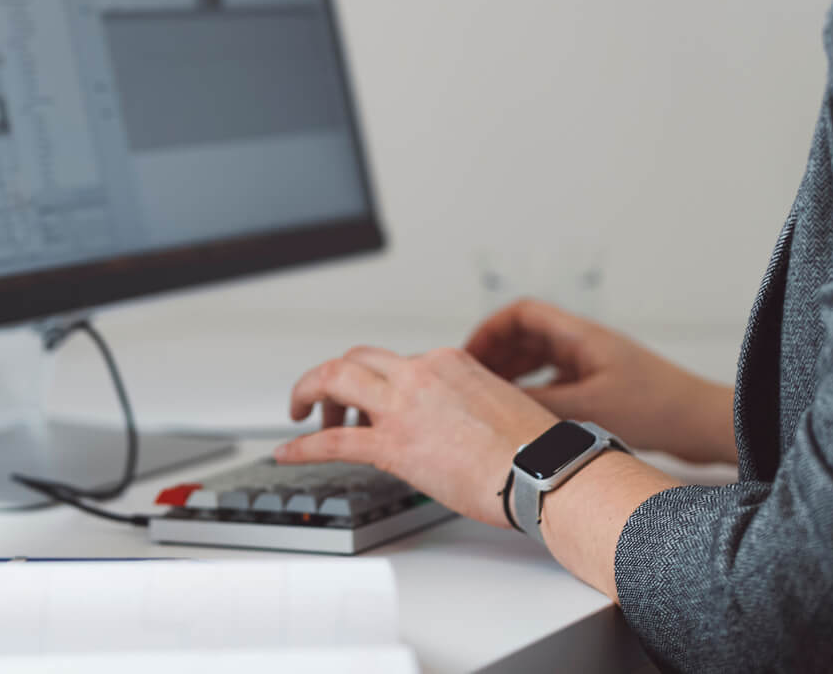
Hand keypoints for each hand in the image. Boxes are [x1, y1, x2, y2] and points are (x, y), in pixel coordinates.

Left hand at [276, 345, 557, 528]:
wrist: (544, 471)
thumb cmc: (533, 449)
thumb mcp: (497, 402)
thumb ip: (462, 401)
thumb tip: (449, 421)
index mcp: (447, 361)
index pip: (396, 362)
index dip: (377, 383)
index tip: (372, 401)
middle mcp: (420, 373)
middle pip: (356, 359)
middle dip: (332, 378)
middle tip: (322, 401)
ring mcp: (403, 406)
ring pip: (335, 379)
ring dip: (310, 394)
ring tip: (302, 416)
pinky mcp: (393, 445)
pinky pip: (333, 441)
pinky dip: (304, 445)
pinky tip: (288, 452)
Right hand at [465, 298, 735, 463]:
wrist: (702, 423)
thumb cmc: (659, 408)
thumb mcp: (590, 409)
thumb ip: (540, 406)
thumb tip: (497, 407)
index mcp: (580, 337)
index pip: (521, 314)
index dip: (489, 330)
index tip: (468, 356)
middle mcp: (584, 345)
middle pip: (526, 336)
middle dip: (495, 355)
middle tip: (470, 381)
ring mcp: (593, 366)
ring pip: (539, 361)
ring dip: (513, 375)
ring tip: (489, 399)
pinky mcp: (601, 388)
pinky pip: (555, 383)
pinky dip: (534, 394)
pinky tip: (524, 417)